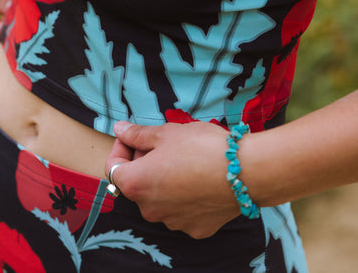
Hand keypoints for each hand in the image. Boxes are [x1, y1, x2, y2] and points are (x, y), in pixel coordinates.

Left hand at [105, 121, 239, 237]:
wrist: (246, 171)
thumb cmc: (202, 147)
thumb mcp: (166, 133)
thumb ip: (138, 134)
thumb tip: (120, 130)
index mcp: (136, 184)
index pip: (112, 167)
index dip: (121, 148)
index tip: (135, 136)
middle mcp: (149, 209)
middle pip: (136, 183)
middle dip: (144, 162)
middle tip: (164, 143)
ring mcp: (172, 222)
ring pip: (158, 197)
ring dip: (163, 179)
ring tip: (184, 159)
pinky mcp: (195, 228)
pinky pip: (180, 209)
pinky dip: (183, 194)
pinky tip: (199, 177)